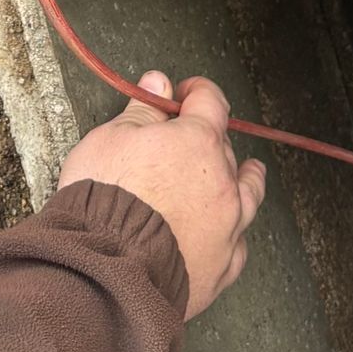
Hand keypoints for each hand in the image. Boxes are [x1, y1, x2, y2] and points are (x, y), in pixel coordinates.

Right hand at [57, 73, 265, 318]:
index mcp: (197, 142)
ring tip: (248, 173)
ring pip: (248, 195)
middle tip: (186, 142)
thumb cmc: (104, 201)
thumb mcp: (111, 139)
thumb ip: (142, 110)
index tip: (185, 94)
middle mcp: (221, 182)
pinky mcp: (221, 267)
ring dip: (244, 180)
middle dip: (208, 140)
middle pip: (225, 148)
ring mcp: (227, 227)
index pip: (210, 101)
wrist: (106, 267)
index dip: (196, 92)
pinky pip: (238, 243)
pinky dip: (232, 232)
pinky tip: (228, 232)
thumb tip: (157, 84)